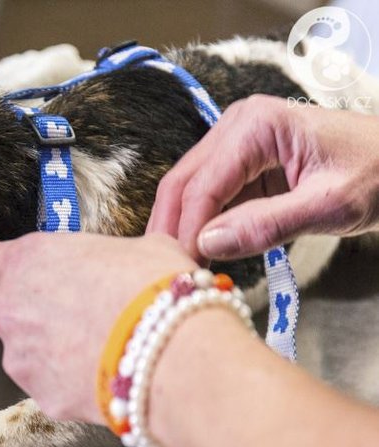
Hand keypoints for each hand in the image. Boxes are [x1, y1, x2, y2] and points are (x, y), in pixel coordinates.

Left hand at [0, 233, 195, 422]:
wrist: (175, 353)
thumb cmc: (157, 289)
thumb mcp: (140, 248)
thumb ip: (106, 256)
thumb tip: (123, 263)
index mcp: (27, 261)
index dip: (5, 274)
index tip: (29, 280)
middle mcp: (10, 310)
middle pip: (9, 313)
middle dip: (38, 317)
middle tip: (84, 317)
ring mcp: (21, 359)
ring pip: (27, 355)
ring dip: (53, 353)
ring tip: (102, 351)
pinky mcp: (42, 398)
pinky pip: (51, 388)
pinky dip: (72, 385)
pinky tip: (106, 376)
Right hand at [148, 95, 378, 261]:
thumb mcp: (330, 205)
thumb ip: (268, 224)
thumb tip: (208, 244)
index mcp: (257, 125)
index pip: (203, 184)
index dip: (188, 230)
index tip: (183, 270)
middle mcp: (237, 125)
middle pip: (183, 182)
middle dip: (171, 228)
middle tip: (165, 272)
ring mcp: (236, 143)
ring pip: (188, 189)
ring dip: (181, 228)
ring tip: (178, 267)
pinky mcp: (242, 164)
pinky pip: (209, 196)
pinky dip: (202, 225)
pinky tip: (200, 253)